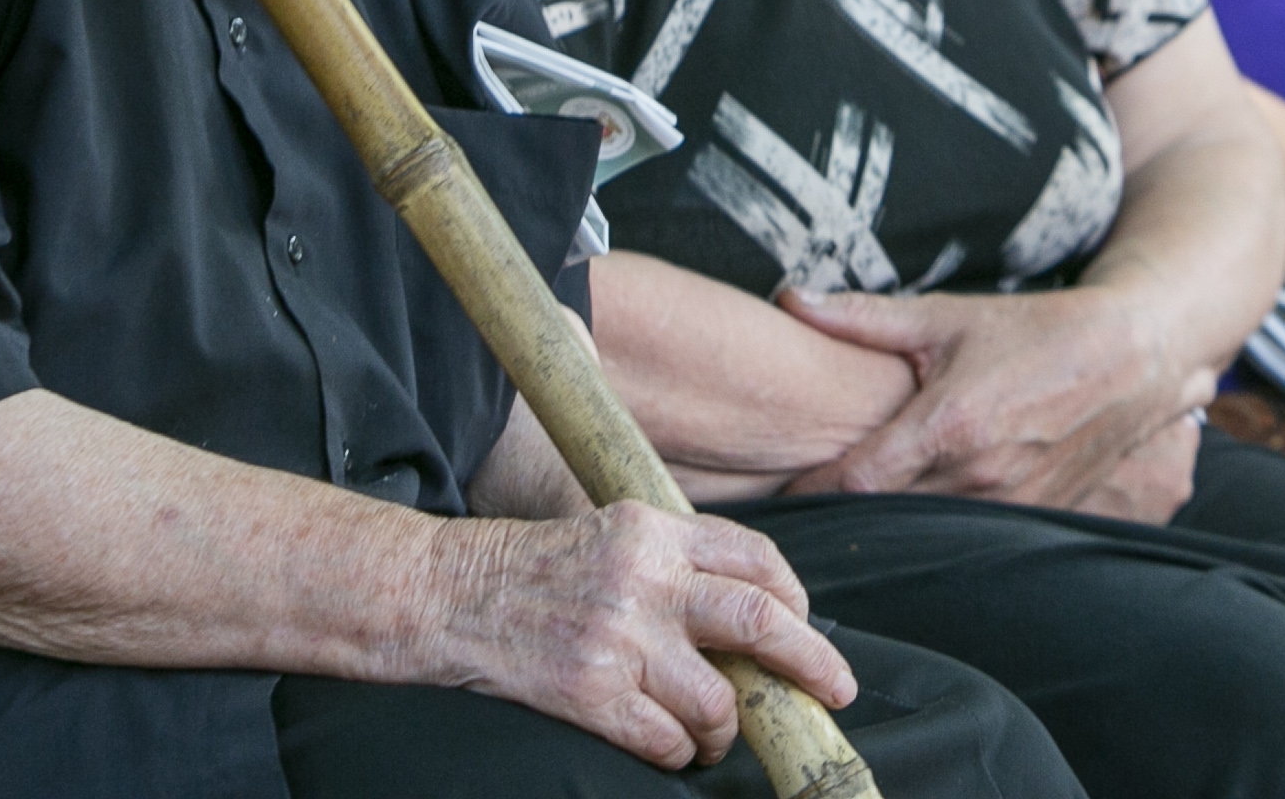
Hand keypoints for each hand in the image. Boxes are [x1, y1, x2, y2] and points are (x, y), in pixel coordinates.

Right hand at [427, 499, 852, 770]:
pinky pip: (665, 740)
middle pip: (758, 621)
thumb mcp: (609, 531)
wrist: (448, 595)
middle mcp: (644, 580)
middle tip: (836, 689)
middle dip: (811, 661)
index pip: (754, 558)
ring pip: (717, 700)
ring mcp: (619, 640)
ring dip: (727, 730)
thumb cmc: (532, 568)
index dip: (794, 597)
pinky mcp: (589, 694)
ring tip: (714, 736)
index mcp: (653, 530)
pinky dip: (678, 754)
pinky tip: (670, 750)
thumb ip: (675, 557)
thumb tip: (748, 607)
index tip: (806, 625)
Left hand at [779, 286, 1209, 517]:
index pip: (856, 482)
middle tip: (797, 506)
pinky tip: (915, 516)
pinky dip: (936, 529)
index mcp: (948, 426)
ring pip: (925, 532)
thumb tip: (788, 298)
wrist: (1132, 358)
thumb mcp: (946, 318)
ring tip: (850, 514)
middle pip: (883, 516)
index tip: (776, 493)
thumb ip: (862, 317)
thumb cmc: (1034, 331)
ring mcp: (1008, 505)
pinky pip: (967, 535)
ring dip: (890, 524)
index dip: (811, 493)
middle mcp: (976, 476)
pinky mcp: (1032, 519)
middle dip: (843, 513)